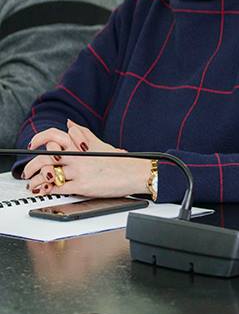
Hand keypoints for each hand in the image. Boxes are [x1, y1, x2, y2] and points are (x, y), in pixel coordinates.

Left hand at [22, 121, 144, 197]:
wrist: (136, 173)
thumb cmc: (121, 162)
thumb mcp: (101, 144)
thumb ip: (83, 133)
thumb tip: (69, 123)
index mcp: (82, 145)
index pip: (54, 135)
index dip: (39, 139)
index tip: (32, 145)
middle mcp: (78, 156)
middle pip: (46, 156)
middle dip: (32, 165)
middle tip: (28, 171)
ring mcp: (80, 170)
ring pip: (48, 173)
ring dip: (36, 180)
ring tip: (34, 183)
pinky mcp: (82, 185)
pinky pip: (58, 188)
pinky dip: (48, 190)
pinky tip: (45, 190)